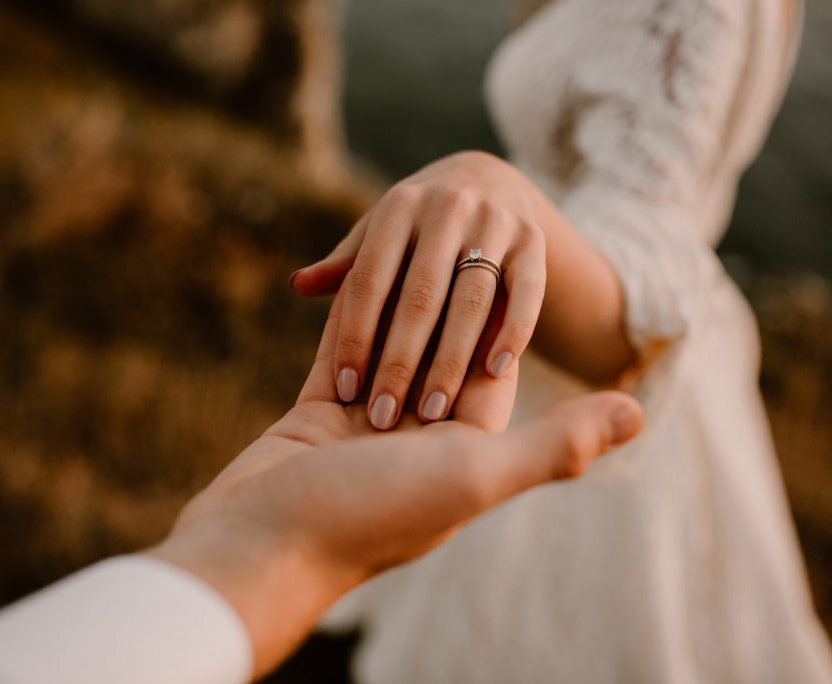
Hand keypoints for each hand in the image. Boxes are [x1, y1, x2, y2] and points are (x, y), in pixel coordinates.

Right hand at [147, 292, 643, 676]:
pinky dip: (346, 314)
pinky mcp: (313, 415)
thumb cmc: (371, 517)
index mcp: (462, 456)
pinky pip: (338, 351)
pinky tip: (354, 274)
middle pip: (439, 354)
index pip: (494, 374)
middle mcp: (415, 441)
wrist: (258, 546)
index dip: (506, 318)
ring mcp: (360, 428)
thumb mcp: (474, 477)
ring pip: (386, 347)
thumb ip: (554, 443)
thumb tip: (638, 412)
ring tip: (407, 244)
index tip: (517, 263)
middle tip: (461, 240)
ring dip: (395, 302)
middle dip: (446, 303)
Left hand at [291, 151, 551, 429]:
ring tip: (435, 411)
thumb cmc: (418, 227)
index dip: (356, 336)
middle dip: (401, 361)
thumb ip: (346, 266)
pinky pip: (527, 291)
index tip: (346, 390)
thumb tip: (298, 285)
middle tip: (385, 416)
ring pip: (472, 299)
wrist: (492, 182)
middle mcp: (446, 208)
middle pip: (420, 296)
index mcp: (398, 207)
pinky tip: (496, 372)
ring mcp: (494, 221)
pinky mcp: (533, 241)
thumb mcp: (379, 234)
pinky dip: (514, 331)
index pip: (369, 280)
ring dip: (452, 360)